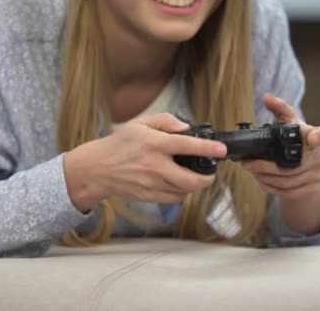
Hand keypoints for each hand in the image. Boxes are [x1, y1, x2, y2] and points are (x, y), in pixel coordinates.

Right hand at [64, 113, 226, 211]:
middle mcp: (154, 166)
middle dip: (207, 178)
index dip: (208, 148)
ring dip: (194, 185)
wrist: (97, 168)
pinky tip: (178, 183)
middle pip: (191, 179)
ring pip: (184, 191)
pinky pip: (174, 198)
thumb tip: (186, 128)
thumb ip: (165, 121)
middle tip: (211, 173)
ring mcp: (151, 184)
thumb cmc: (119, 144)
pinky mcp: (148, 196)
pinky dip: (181, 192)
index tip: (222, 150)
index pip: (187, 146)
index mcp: (153, 144)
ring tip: (193, 176)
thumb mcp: (140, 123)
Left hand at [241, 93, 319, 233]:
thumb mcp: (287, 124)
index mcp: (312, 137)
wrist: (307, 170)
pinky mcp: (311, 189)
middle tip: (247, 164)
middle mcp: (318, 156)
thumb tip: (267, 97)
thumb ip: (279, 110)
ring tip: (251, 171)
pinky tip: (260, 181)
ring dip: (264, 177)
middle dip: (265, 166)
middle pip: (292, 166)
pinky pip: (288, 192)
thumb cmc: (294, 141)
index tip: (311, 138)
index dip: (317, 137)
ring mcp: (316, 174)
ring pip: (287, 181)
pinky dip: (270, 187)